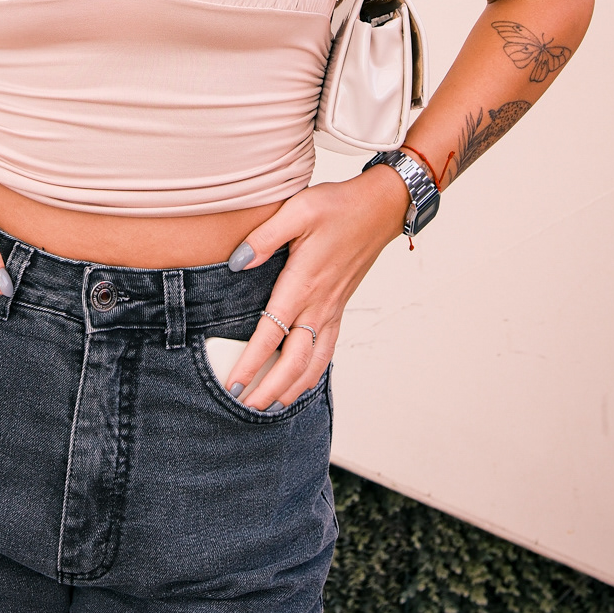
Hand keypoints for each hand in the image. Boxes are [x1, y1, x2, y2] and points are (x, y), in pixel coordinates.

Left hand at [223, 168, 409, 410]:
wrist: (380, 208)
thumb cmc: (338, 206)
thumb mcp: (298, 209)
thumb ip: (265, 237)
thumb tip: (236, 262)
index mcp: (304, 283)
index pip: (272, 333)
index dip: (251, 362)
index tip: (234, 383)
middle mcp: (319, 304)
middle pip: (293, 361)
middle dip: (269, 388)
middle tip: (245, 406)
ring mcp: (332, 309)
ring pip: (313, 362)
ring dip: (292, 388)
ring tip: (270, 406)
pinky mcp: (340, 308)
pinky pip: (327, 350)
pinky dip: (314, 373)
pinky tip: (302, 382)